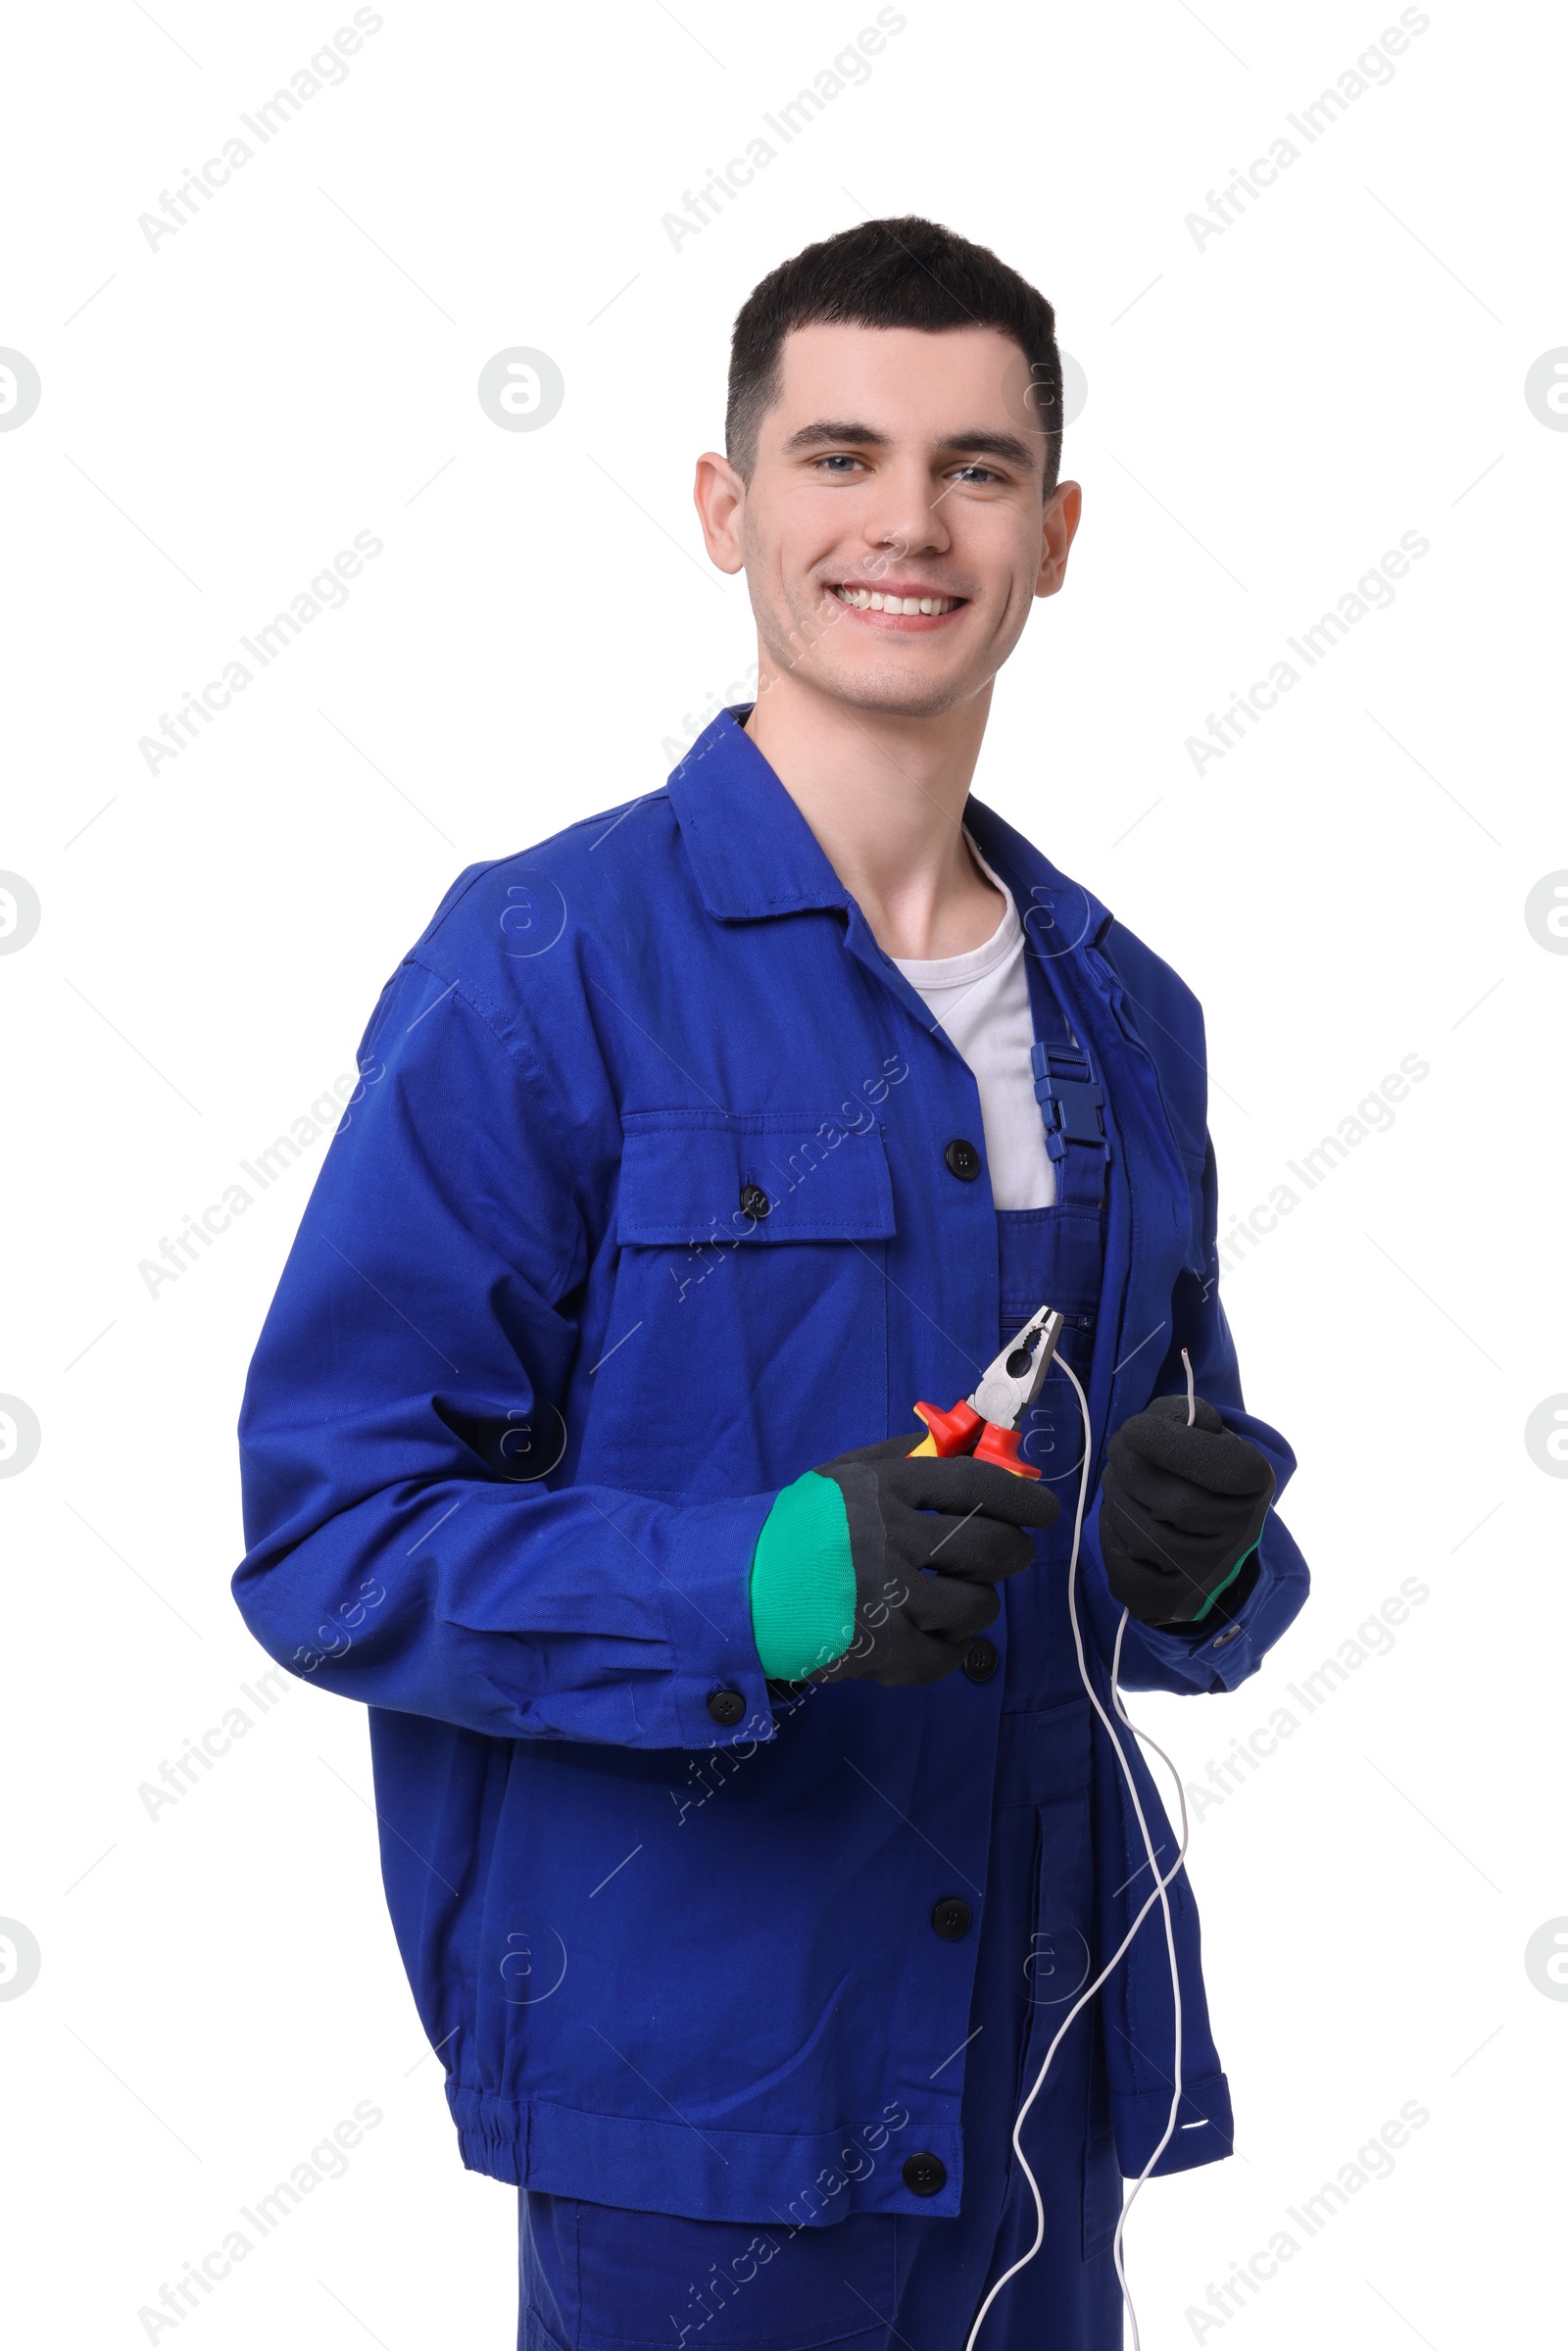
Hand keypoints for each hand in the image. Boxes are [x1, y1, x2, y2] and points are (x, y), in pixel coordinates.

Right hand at [811, 1436, 1059, 1687]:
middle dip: (1014, 1553)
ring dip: (979, 1604)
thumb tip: (969, 1444)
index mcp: (882, 1488)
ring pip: (977, 1605)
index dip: (1024, 1497)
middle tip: (1009, 1555)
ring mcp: (886, 1597)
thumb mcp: (843, 1475)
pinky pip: (949, 1655)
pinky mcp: (880, 1649)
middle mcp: (888, 1537)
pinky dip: (953, 1648)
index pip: (977, 1484)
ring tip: (957, 1598)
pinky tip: (938, 1636)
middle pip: (992, 1547)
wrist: (739, 1590)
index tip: (1044, 1509)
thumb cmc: (798, 1529)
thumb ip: (903, 1458)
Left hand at [1098, 1395, 1273, 1626]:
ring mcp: (1209, 1576)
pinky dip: (1110, 1539)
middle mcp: (1240, 1537)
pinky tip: (1119, 1520)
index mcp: (1256, 1485)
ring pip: (1141, 1535)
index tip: (1134, 1429)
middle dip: (1127, 1467)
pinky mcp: (1175, 1603)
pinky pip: (1125, 1572)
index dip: (1163, 1443)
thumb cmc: (1200, 1469)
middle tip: (1118, 1451)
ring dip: (1115, 1499)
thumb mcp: (1204, 1430)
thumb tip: (1160, 1427)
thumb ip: (1183, 1415)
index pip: (1215, 1466)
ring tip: (1120, 1483)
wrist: (1210, 1535)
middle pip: (1169, 1503)